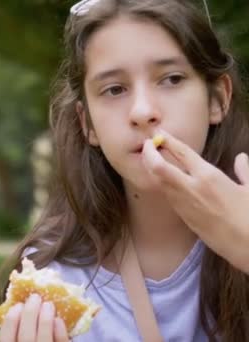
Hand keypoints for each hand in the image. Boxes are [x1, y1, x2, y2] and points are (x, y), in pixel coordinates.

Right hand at [0, 294, 69, 341]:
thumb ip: (14, 337)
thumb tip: (17, 312)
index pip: (5, 339)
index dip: (10, 321)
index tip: (17, 305)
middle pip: (25, 338)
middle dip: (30, 314)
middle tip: (35, 298)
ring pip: (43, 341)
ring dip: (45, 319)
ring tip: (48, 304)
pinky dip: (60, 332)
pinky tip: (58, 320)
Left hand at [142, 130, 248, 273]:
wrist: (247, 247)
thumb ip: (245, 171)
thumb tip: (241, 158)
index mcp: (209, 177)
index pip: (182, 153)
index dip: (168, 140)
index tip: (159, 133)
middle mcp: (191, 188)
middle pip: (158, 167)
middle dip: (149, 153)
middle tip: (147, 144)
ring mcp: (184, 204)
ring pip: (159, 182)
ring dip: (152, 168)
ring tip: (151, 158)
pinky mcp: (184, 217)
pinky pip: (168, 196)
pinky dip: (162, 183)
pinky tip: (164, 179)